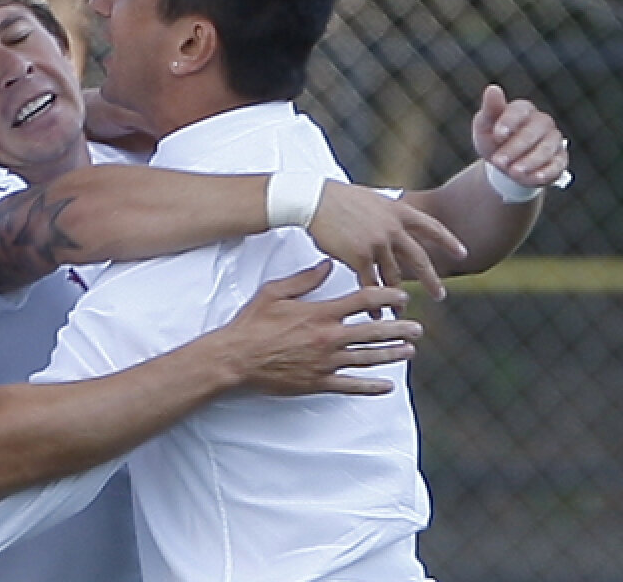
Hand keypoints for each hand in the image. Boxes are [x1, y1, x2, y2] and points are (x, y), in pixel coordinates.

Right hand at [228, 261, 421, 395]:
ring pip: (368, 358)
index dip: (386, 297)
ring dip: (392, 354)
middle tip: (417, 328)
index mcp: (320, 313)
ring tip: (410, 351)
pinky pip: (351, 386)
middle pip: (373, 332)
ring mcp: (325, 363)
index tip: (401, 297)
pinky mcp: (318, 383)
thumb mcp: (274, 293)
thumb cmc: (251, 324)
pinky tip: (387, 386)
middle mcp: (328, 338)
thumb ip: (304, 280)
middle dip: (399, 329)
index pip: (362, 302)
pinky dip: (371, 387)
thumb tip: (326, 265)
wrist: (235, 358)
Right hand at [310, 181, 465, 300]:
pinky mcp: (360, 256)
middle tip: (440, 295)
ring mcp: (378, 243)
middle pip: (419, 258)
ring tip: (400, 310)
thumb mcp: (371, 199)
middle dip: (431, 280)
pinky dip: (375, 300)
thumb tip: (392, 218)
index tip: (462, 253)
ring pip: (393, 275)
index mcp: (397, 211)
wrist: (313, 200)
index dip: (448, 241)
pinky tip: (377, 312)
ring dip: (397, 295)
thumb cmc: (335, 197)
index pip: (431, 227)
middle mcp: (393, 228)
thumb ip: (386, 212)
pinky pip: (372, 283)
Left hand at [471, 84, 567, 185]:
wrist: (504, 164)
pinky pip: (558, 164)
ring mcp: (553, 140)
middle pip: (533, 132)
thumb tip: (492, 89)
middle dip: (515, 148)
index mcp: (523, 110)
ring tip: (513, 173)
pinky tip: (534, 178)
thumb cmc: (494, 140)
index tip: (497, 136)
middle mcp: (541, 122)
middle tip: (498, 162)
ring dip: (530, 161)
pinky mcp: (560, 159)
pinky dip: (546, 172)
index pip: (519, 111)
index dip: (508, 123)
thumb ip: (490, 109)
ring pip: (547, 149)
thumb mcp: (485, 125)